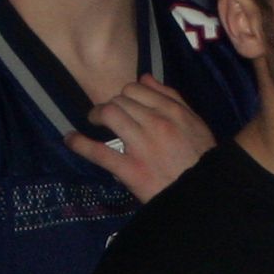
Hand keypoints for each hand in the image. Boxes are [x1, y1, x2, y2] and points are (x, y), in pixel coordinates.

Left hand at [66, 77, 216, 202]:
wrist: (203, 195)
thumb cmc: (200, 159)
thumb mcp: (195, 124)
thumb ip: (172, 98)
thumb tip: (145, 78)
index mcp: (173, 112)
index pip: (136, 89)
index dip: (125, 95)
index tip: (123, 105)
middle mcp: (157, 124)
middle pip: (120, 100)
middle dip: (110, 105)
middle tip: (106, 116)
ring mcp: (142, 146)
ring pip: (110, 114)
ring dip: (96, 115)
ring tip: (94, 122)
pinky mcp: (131, 170)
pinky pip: (99, 152)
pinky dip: (79, 144)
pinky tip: (70, 139)